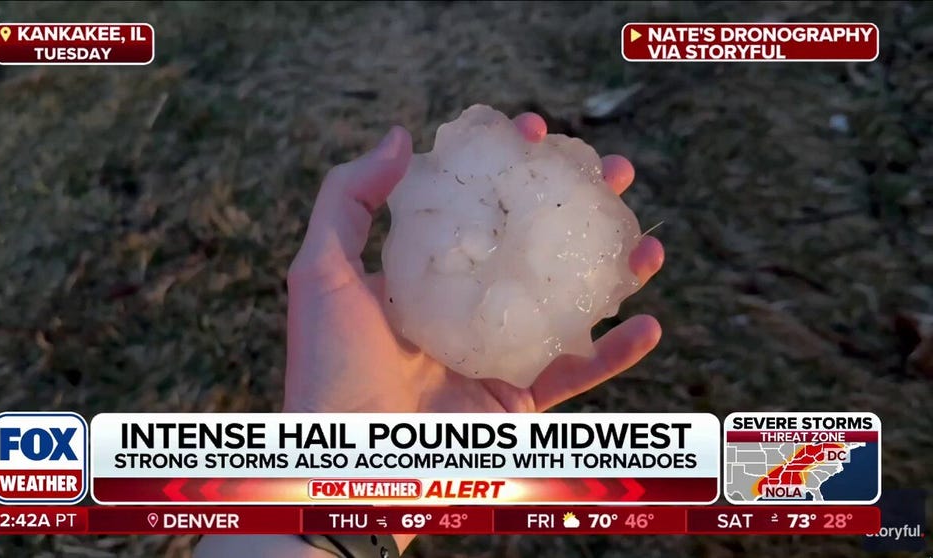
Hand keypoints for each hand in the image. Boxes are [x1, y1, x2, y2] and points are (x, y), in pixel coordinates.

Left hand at [283, 113, 664, 413]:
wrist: (342, 464)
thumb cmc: (326, 364)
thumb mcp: (323, 269)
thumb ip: (352, 198)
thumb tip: (403, 137)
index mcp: (422, 276)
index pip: (476, 209)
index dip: (509, 168)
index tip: (536, 131)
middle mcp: (464, 310)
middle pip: (533, 247)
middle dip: (577, 208)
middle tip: (617, 173)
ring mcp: (494, 355)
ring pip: (567, 304)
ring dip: (613, 272)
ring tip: (648, 240)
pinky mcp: (516, 403)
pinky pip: (576, 374)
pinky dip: (616, 353)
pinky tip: (650, 323)